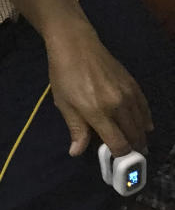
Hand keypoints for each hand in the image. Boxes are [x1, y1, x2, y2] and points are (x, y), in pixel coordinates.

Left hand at [47, 24, 153, 156]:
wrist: (75, 44)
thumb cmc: (64, 74)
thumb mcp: (64, 104)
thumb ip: (76, 129)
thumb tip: (77, 152)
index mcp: (98, 112)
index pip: (118, 143)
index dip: (120, 157)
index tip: (118, 165)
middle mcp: (117, 105)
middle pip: (133, 135)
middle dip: (132, 149)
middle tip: (128, 157)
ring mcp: (128, 94)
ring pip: (141, 123)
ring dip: (140, 136)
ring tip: (137, 145)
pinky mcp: (133, 84)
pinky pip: (144, 108)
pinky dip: (145, 120)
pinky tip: (145, 127)